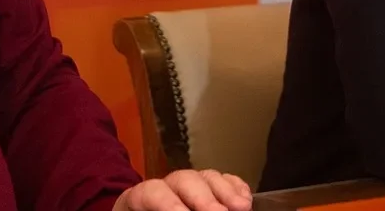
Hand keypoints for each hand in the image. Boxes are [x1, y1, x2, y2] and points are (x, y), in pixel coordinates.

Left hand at [113, 169, 251, 210]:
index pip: (151, 192)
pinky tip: (246, 200)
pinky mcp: (210, 189)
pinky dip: (237, 188)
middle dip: (204, 198)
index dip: (168, 203)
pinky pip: (225, 180)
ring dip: (226, 193)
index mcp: (139, 199)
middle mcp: (166, 187)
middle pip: (184, 180)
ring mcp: (190, 185)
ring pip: (207, 177)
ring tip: (241, 207)